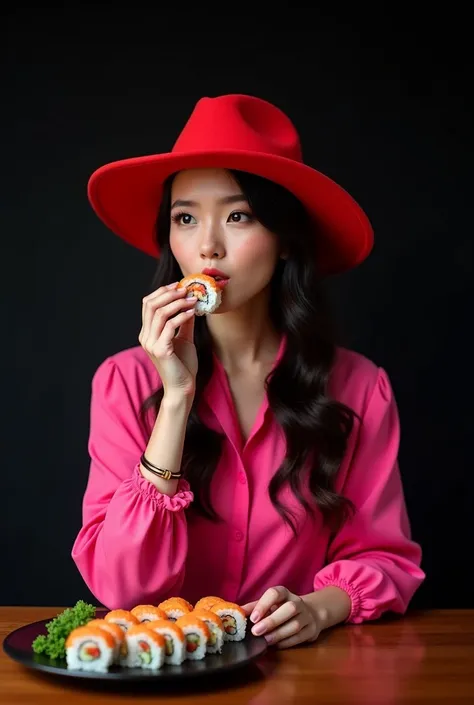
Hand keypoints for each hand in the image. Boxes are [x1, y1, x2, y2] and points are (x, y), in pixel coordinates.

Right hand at [139, 281, 197, 396]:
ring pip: (160, 313)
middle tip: (187, 289)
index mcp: (147, 333)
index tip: (179, 285)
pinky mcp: (160, 350)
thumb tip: (190, 303)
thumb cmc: (182, 365)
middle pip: (151, 305)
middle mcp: (145, 337)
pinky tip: (192, 313)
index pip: (148, 304)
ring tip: (193, 299)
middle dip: (170, 293)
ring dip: (178, 303)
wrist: (182, 387)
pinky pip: (170, 326)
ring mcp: (151, 343)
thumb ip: (183, 322)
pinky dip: (182, 316)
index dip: (162, 291)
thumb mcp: (183, 338)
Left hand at [241, 586, 320, 648]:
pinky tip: (276, 645)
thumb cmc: (281, 609)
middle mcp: (297, 602)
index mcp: (284, 593)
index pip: (275, 593)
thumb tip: (237, 613)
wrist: (310, 614)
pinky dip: (287, 642)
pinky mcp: (312, 630)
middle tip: (256, 632)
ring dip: (279, 634)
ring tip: (265, 641)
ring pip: (295, 624)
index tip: (253, 618)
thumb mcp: (268, 605)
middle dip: (272, 621)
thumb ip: (253, 608)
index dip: (264, 605)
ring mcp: (307, 616)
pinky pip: (300, 637)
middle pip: (289, 609)